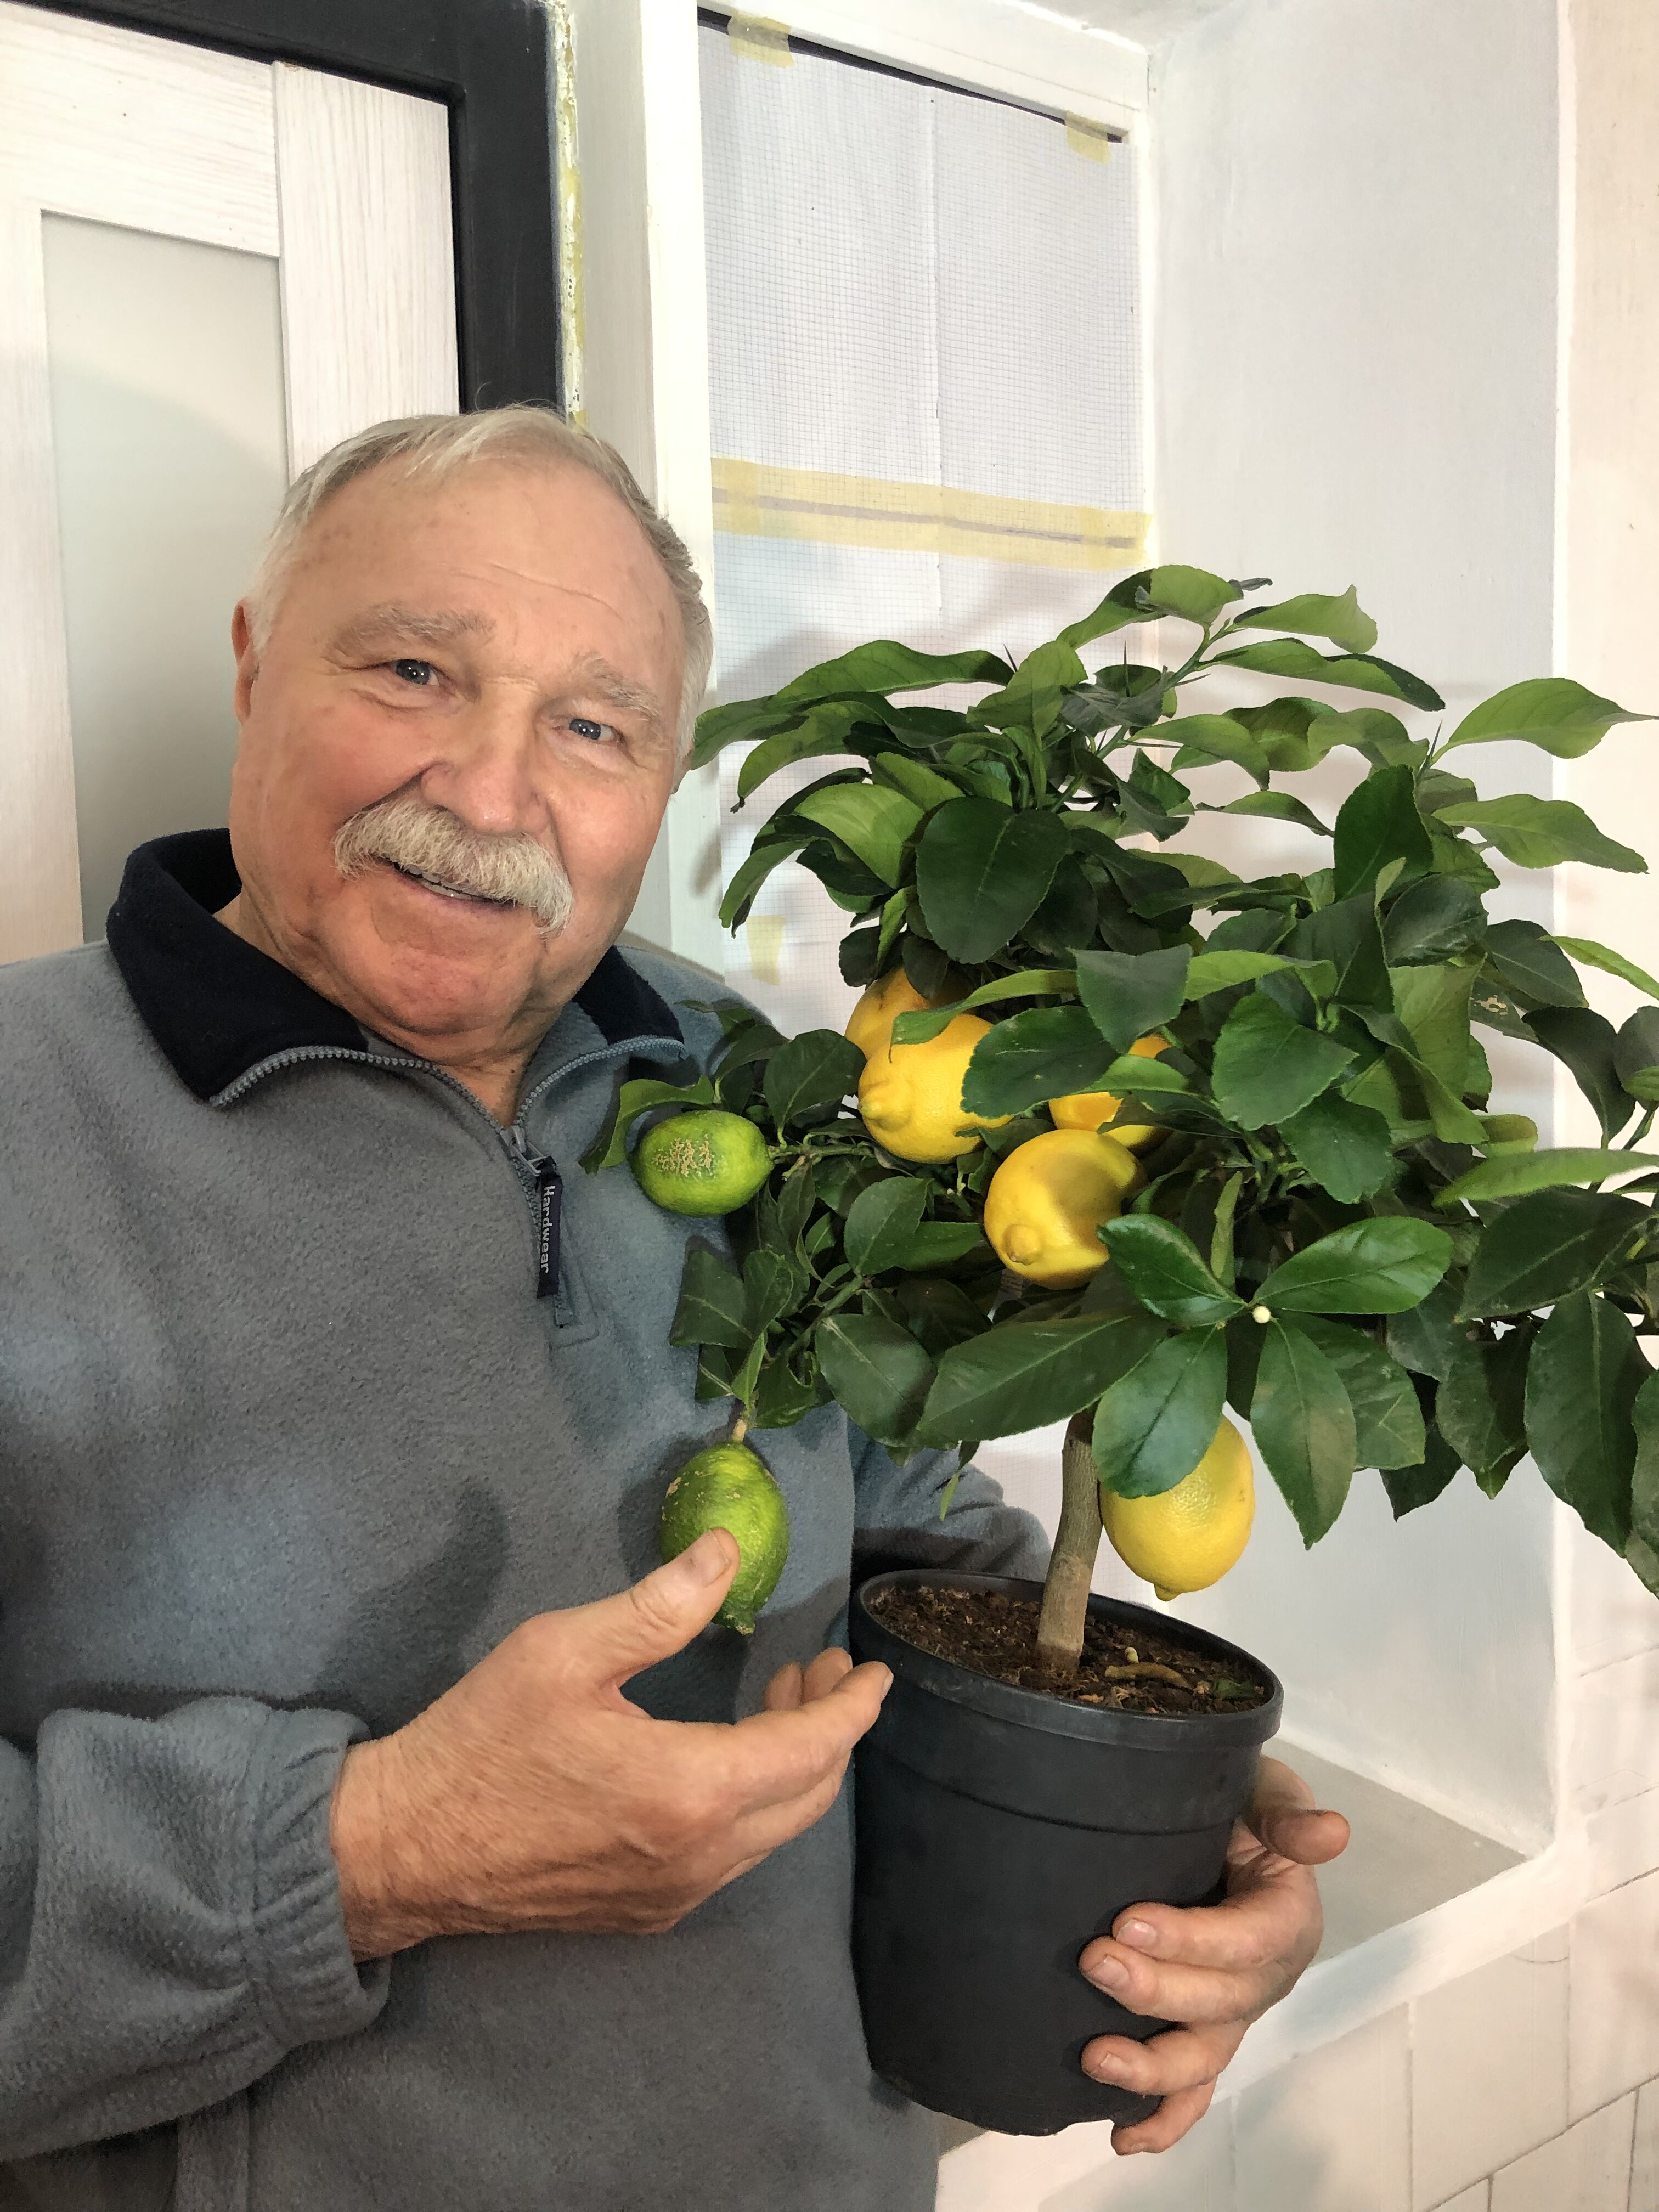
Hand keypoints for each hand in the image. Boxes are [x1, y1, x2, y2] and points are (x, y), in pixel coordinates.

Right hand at [329, 1530, 890, 1957]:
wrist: (403, 1848)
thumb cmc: (482, 1740)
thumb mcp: (565, 1650)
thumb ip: (659, 1605)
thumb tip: (727, 1554)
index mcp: (690, 1790)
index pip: (812, 1749)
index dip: (853, 1707)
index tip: (870, 1669)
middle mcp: (699, 1857)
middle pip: (807, 1796)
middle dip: (828, 1730)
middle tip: (815, 1670)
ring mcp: (674, 1895)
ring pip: (772, 1831)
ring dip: (791, 1765)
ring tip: (776, 1699)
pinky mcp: (646, 1911)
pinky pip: (731, 1857)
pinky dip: (753, 1802)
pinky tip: (723, 1757)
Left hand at [1076, 1756, 1348, 2153]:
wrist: (1215, 1824)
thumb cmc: (1239, 1803)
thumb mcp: (1265, 1791)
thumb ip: (1287, 1813)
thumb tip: (1331, 1833)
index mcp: (1287, 1917)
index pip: (1247, 1939)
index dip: (1192, 1940)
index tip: (1128, 1923)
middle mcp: (1265, 1976)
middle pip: (1221, 2003)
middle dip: (1156, 1992)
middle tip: (1093, 1962)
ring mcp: (1234, 2012)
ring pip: (1204, 2057)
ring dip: (1152, 2068)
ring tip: (1096, 2057)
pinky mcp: (1203, 2032)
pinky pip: (1192, 2088)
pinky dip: (1163, 2117)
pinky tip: (1122, 2135)